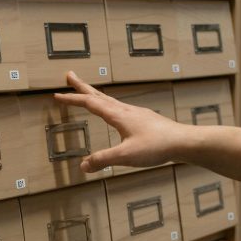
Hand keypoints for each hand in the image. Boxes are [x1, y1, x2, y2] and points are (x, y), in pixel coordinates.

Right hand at [54, 71, 189, 172]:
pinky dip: (109, 104)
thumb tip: (83, 166)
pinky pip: (120, 107)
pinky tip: (114, 112)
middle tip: (69, 75)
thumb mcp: (126, 155)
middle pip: (98, 95)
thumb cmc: (156, 147)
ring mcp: (135, 113)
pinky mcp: (144, 119)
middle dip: (82, 86)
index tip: (57, 95)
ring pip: (110, 100)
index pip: (90, 103)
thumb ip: (103, 160)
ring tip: (88, 93)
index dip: (72, 99)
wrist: (183, 142)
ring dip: (95, 94)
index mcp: (118, 115)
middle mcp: (125, 110)